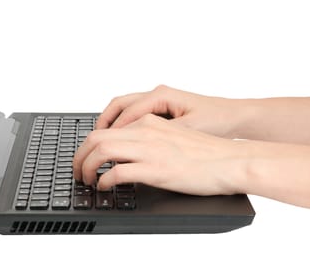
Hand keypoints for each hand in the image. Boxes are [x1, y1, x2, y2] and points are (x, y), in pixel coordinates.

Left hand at [73, 114, 245, 194]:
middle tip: (78, 171)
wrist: (231, 161)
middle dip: (80, 155)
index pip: (106, 128)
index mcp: (149, 122)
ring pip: (101, 151)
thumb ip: (150, 140)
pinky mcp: (155, 169)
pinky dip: (104, 180)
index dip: (88, 145)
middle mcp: (146, 131)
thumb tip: (129, 156)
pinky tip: (105, 187)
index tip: (85, 157)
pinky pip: (117, 172)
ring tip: (87, 180)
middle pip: (96, 137)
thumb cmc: (208, 153)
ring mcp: (149, 149)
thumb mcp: (173, 137)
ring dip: (87, 167)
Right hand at [96, 85, 244, 138]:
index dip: (113, 131)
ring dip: (111, 124)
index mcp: (162, 95)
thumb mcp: (190, 130)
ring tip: (100, 142)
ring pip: (124, 108)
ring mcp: (159, 101)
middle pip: (119, 104)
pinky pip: (134, 114)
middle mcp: (157, 94)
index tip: (101, 147)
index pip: (127, 111)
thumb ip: (163, 136)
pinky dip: (122, 125)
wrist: (237, 117)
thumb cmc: (218, 121)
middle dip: (103, 123)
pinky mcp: (162, 110)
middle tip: (91, 143)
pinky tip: (120, 141)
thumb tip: (139, 145)